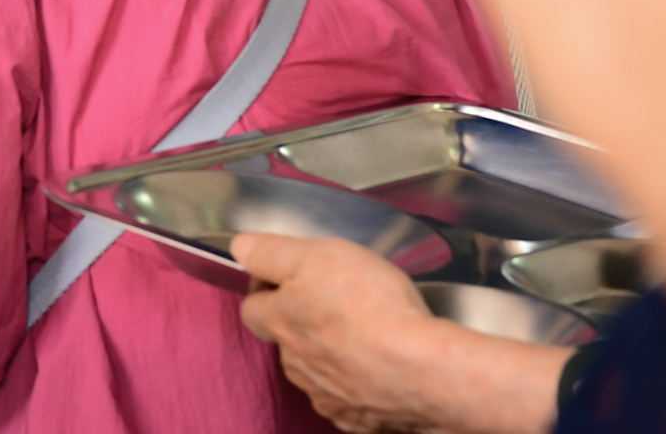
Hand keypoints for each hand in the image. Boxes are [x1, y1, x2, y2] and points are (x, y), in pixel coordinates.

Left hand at [232, 234, 565, 433]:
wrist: (425, 369)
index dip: (268, 288)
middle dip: (301, 323)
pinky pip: (350, 399)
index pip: (252, 306)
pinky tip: (382, 369)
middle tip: (336, 304)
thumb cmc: (373, 308)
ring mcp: (327, 395)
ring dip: (331, 354)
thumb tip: (240, 248)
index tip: (291, 277)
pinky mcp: (360, 419)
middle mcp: (297, 364)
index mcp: (280, 322)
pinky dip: (361, 385)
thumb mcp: (315, 255)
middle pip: (286, 340)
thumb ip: (271, 251)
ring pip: (316, 371)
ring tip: (365, 335)